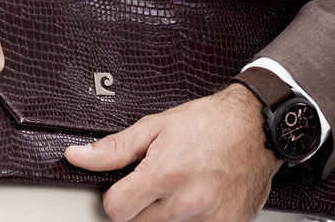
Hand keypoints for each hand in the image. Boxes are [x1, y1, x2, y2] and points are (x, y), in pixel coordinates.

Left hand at [64, 85, 280, 221]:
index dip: (116, 196)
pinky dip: (191, 220)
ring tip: (181, 187)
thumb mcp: (156, 125)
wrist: (256, 127)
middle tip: (158, 182)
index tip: (126, 185)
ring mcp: (209, 221)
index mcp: (165, 174)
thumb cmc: (209, 122)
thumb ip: (115, 148)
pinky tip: (199, 198)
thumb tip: (78, 157)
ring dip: (166, 214)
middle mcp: (187, 203)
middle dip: (141, 205)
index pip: (116, 210)